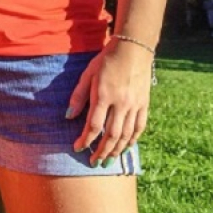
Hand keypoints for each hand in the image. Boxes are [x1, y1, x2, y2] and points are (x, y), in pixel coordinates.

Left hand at [67, 39, 153, 165]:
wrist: (133, 50)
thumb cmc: (105, 61)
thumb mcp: (87, 75)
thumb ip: (78, 97)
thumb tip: (68, 117)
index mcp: (104, 96)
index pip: (93, 125)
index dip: (85, 140)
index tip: (77, 148)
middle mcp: (121, 103)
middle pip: (111, 135)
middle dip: (101, 152)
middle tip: (93, 163)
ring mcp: (135, 105)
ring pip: (127, 135)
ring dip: (117, 150)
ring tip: (108, 160)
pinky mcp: (145, 104)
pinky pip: (140, 127)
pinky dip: (132, 140)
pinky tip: (126, 147)